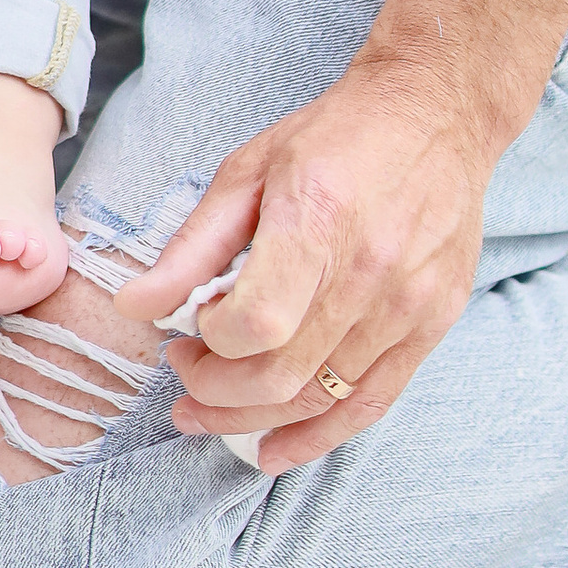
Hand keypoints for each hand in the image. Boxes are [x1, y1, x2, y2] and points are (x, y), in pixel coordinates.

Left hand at [112, 52, 496, 470]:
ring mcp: (407, 305)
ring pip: (319, 398)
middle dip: (215, 393)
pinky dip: (320, 436)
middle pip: (280, 376)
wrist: (434, 116)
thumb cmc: (332, 138)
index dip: (210, 342)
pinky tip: (275, 451)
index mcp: (315, 222)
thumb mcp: (247, 172)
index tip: (192, 325)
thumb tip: (133, 307)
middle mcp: (368, 273)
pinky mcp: (433, 324)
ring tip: (209, 412)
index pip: (254, 326)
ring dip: (253, 419)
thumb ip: (191, 247)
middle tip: (184, 376)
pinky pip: (372, 403)